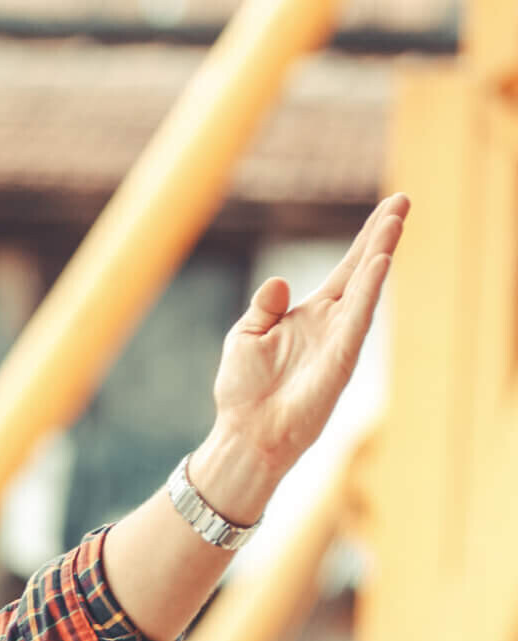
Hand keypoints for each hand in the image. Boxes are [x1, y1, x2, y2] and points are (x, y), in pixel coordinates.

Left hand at [196, 192, 408, 520]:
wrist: (247, 434)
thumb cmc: (243, 392)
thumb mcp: (245, 337)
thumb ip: (263, 307)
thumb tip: (279, 283)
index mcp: (311, 315)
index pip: (346, 269)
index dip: (366, 239)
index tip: (389, 207)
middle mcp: (332, 323)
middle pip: (363, 270)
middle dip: (382, 236)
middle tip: (403, 201)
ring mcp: (340, 340)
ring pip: (365, 289)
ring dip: (379, 255)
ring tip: (394, 221)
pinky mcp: (340, 361)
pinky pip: (358, 321)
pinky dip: (367, 292)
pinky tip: (378, 264)